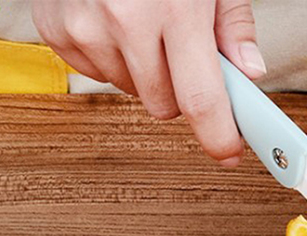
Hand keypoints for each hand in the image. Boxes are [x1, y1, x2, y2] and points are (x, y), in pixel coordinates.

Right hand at [31, 0, 265, 164]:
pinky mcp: (57, 28)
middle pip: (163, 106)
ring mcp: (86, 26)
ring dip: (142, 71)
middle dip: (179, 90)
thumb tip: (249, 73)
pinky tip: (112, 21)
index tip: (228, 151)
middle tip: (181, 51)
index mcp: (174, 8)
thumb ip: (233, 25)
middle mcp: (126, 20)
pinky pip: (95, 73)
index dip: (218, 136)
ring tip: (142, 23)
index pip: (200, 100)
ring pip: (130, 91)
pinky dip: (109, 57)